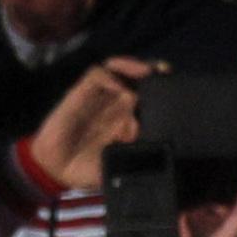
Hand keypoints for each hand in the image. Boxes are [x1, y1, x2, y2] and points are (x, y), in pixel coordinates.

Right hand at [27, 58, 155, 190]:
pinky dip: (109, 75)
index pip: (152, 96)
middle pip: (139, 78)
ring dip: (133, 67)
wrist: (60, 169)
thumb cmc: (93, 167)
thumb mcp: (124, 165)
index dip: (165, 87)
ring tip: (145, 70)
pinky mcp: (80, 94)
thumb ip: (140, 154)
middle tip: (164, 71)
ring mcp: (100, 97)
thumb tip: (156, 144)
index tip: (175, 85)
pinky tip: (117, 85)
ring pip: (119, 70)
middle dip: (154, 71)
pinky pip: (96, 75)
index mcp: (133, 119)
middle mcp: (118, 104)